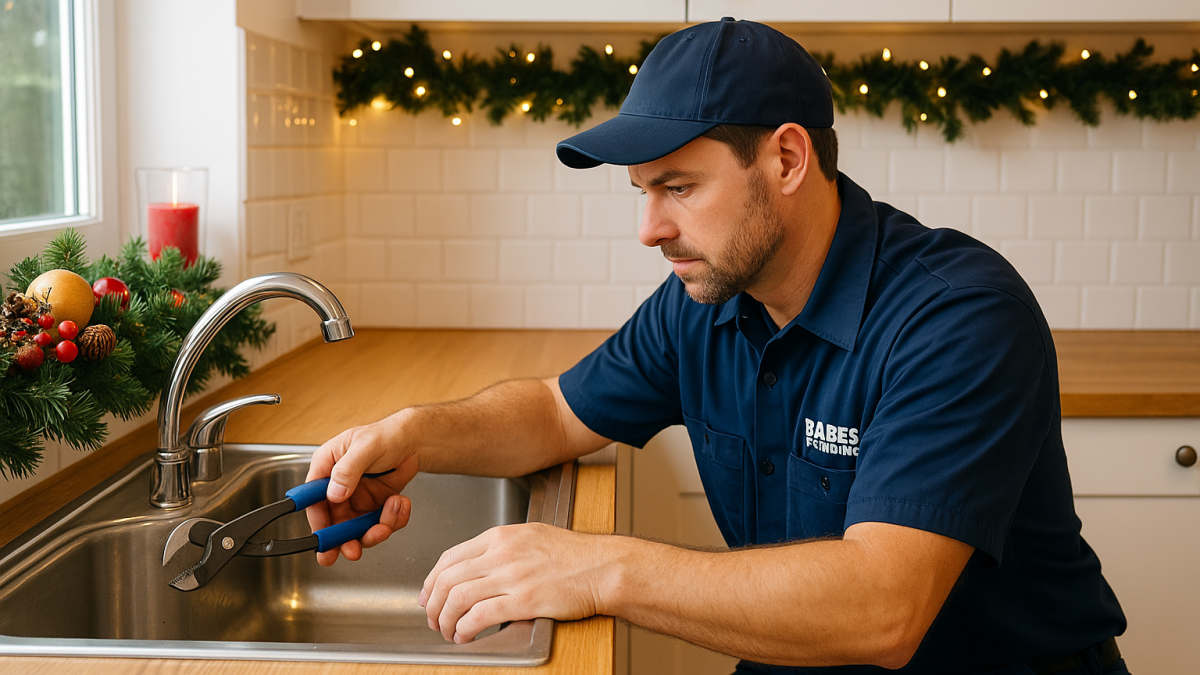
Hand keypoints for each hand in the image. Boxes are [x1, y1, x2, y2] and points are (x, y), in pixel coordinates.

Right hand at [305, 414, 419, 565]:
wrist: (414, 440)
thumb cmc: (387, 434)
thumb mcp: (365, 446)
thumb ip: (348, 470)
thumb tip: (334, 493)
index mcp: (327, 468)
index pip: (313, 500)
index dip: (318, 522)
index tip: (324, 541)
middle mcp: (338, 487)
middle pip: (334, 521)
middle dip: (343, 540)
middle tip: (352, 551)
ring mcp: (357, 498)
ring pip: (358, 528)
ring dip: (373, 532)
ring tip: (387, 523)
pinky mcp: (375, 506)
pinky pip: (380, 524)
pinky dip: (392, 521)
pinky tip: (401, 505)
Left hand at [419, 522, 607, 643]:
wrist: (605, 567)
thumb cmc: (576, 555)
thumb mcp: (532, 537)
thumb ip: (503, 548)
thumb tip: (476, 566)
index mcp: (501, 536)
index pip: (450, 557)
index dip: (432, 580)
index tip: (429, 595)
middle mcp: (502, 553)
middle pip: (448, 579)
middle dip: (433, 604)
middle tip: (433, 619)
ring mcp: (512, 576)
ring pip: (457, 598)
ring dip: (445, 619)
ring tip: (448, 631)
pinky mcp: (524, 600)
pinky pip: (479, 616)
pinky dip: (465, 629)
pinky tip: (465, 636)